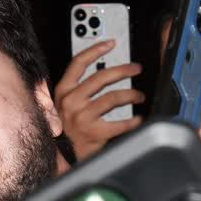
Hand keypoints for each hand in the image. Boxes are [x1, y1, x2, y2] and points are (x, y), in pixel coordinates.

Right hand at [54, 40, 144, 161]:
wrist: (60, 156)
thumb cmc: (65, 130)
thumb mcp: (62, 105)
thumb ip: (76, 89)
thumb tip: (102, 72)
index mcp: (63, 91)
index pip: (78, 63)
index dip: (95, 50)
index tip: (111, 43)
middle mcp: (71, 101)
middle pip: (101, 77)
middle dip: (123, 70)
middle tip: (136, 68)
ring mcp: (82, 117)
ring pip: (113, 97)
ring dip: (131, 94)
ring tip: (139, 95)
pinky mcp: (94, 133)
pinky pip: (120, 123)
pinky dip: (133, 120)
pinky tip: (139, 118)